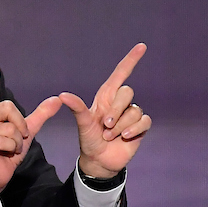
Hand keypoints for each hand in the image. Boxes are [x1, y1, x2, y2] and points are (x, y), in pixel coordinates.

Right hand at [0, 65, 60, 206]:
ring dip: (16, 142)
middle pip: (8, 108)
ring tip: (9, 149)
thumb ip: (40, 114)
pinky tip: (4, 154)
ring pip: (9, 127)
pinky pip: (4, 140)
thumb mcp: (28, 131)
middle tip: (18, 138)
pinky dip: (11, 148)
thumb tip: (57, 99)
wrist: (0, 174)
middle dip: (21, 125)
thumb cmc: (10, 151)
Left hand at [60, 43, 150, 178]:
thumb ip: (77, 108)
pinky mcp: (140, 127)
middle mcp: (120, 103)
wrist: (99, 160)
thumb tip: (62, 95)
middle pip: (127, 92)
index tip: (142, 46)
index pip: (121, 73)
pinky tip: (125, 137)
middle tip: (105, 126)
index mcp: (106, 97)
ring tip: (111, 136)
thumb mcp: (83, 124)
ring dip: (121, 126)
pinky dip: (134, 129)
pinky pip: (144, 121)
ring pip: (134, 111)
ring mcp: (131, 114)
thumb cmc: (89, 139)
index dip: (131, 59)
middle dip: (116, 110)